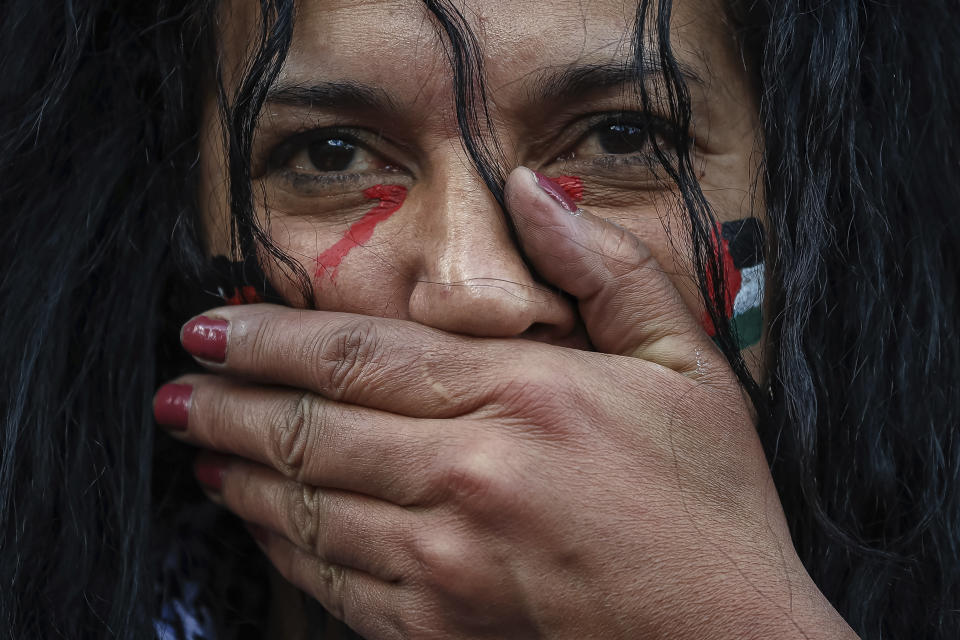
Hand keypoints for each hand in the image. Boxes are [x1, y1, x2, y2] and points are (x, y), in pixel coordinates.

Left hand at [155, 168, 855, 638]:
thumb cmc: (711, 506)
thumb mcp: (689, 363)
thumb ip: (607, 268)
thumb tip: (532, 192)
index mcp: (522, 398)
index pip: (360, 354)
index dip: (270, 338)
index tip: (210, 328)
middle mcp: (468, 477)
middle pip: (311, 430)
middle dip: (227, 406)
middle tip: (176, 390)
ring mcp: (445, 564)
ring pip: (306, 507)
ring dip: (238, 473)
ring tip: (197, 448)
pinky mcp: (439, 630)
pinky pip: (331, 583)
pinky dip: (282, 548)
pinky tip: (259, 524)